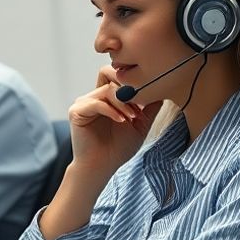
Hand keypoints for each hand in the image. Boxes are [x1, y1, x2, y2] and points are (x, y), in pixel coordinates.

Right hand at [67, 65, 162, 179]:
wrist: (101, 166)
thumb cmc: (118, 148)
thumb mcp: (140, 125)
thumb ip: (150, 108)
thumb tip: (163, 92)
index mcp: (106, 98)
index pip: (116, 74)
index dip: (132, 83)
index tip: (146, 100)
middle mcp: (93, 96)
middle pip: (109, 73)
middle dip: (127, 86)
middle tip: (139, 103)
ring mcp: (84, 103)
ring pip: (107, 89)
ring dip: (123, 102)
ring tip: (133, 117)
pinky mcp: (77, 111)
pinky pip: (96, 103)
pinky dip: (112, 110)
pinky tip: (122, 121)